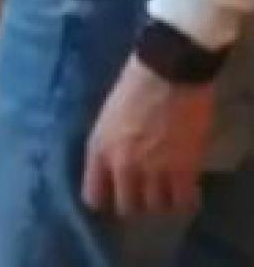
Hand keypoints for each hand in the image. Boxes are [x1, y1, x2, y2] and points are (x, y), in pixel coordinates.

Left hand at [82, 55, 215, 218]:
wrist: (168, 70)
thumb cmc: (132, 83)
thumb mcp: (107, 115)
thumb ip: (108, 144)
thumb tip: (111, 166)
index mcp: (99, 147)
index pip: (93, 195)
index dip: (103, 199)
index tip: (111, 195)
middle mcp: (123, 165)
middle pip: (127, 207)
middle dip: (134, 202)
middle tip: (142, 190)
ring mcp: (154, 170)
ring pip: (156, 208)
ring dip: (160, 199)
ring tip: (164, 186)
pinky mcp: (183, 170)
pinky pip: (184, 202)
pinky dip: (185, 198)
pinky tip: (184, 188)